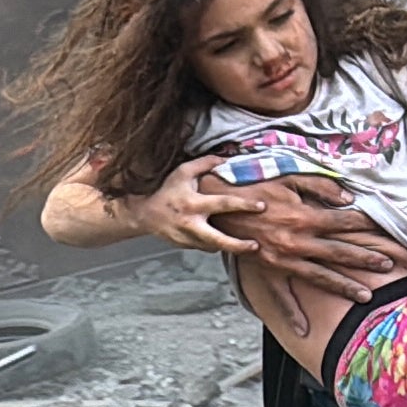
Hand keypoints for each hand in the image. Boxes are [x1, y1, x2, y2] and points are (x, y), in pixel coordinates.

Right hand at [119, 156, 255, 253]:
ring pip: (214, 247)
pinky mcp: (187, 247)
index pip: (223, 204)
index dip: (244, 205)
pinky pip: (206, 247)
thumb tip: (226, 159)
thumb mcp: (183, 172)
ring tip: (248, 245)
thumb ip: (204, 164)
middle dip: (238, 246)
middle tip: (256, 245)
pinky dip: (216, 244)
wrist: (145, 215)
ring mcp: (188, 238)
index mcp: (194, 204)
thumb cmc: (167, 191)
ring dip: (230, 246)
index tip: (261, 207)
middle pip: (219, 240)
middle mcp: (192, 224)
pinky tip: (226, 240)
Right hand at [214, 174, 406, 301]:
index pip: (344, 223)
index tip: (387, 231)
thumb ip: (320, 185)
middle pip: (338, 252)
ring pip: (320, 276)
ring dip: (344, 286)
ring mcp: (282, 260)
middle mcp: (296, 242)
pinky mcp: (268, 271)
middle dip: (365, 259)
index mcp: (303, 217)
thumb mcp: (288, 177)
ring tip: (366, 296)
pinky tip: (304, 331)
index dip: (367, 226)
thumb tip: (348, 197)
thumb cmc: (255, 187)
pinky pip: (281, 296)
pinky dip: (292, 315)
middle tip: (388, 265)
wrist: (219, 206)